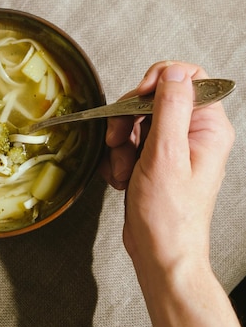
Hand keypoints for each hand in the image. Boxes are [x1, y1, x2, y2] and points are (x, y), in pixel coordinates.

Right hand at [100, 61, 234, 273]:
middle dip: (129, 119)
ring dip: (121, 144)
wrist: (162, 255)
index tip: (137, 98)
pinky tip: (122, 178)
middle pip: (155, 98)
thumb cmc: (169, 217)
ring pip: (138, 121)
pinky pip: (131, 142)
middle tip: (118, 141)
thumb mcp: (166, 156)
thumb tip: (174, 71)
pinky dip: (120, 158)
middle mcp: (195, 134)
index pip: (189, 77)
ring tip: (123, 171)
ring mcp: (175, 148)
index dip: (158, 80)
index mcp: (209, 128)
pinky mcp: (157, 161)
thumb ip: (170, 108)